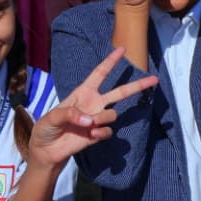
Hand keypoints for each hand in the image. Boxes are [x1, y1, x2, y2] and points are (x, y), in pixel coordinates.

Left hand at [26, 46, 157, 169]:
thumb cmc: (46, 128)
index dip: (111, 61)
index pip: (100, 73)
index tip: (122, 49)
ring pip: (112, 114)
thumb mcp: (52, 117)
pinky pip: (108, 131)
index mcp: (83, 93)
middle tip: (154, 79)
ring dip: (102, 119)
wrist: (46, 150)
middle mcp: (94, 104)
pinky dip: (101, 133)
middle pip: (120, 91)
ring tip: (88, 126)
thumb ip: (70, 114)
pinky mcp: (98, 134)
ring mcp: (97, 119)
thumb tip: (91, 120)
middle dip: (138, 85)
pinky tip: (90, 136)